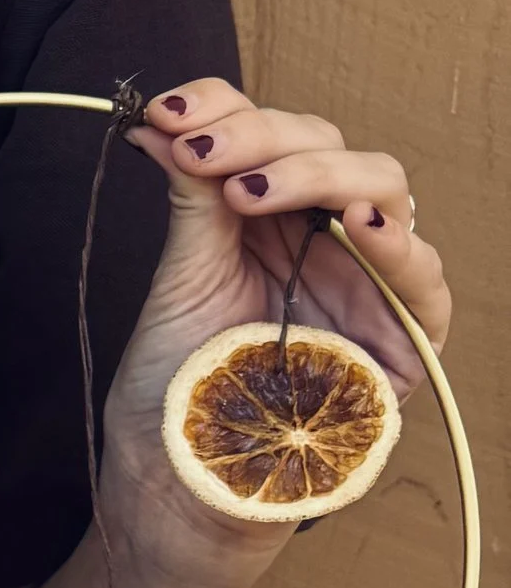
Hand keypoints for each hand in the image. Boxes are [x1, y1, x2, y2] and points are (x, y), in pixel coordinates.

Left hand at [133, 78, 448, 390]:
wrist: (180, 480)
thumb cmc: (178, 387)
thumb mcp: (182, 279)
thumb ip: (191, 198)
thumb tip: (162, 119)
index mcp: (271, 215)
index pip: (272, 131)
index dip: (227, 107)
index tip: (165, 112)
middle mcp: (326, 236)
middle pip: (326, 146)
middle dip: (260, 137)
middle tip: (202, 154)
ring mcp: (369, 280)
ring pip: (381, 188)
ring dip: (317, 175)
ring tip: (252, 190)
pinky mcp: (406, 337)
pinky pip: (425, 279)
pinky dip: (399, 244)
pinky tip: (359, 225)